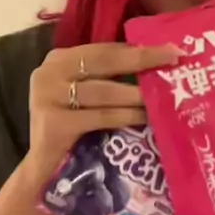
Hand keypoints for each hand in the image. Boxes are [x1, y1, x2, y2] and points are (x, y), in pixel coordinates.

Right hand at [27, 42, 179, 183]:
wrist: (43, 166)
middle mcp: (49, 73)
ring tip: (163, 94)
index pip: (102, 50)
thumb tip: (153, 63)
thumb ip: (106, 77)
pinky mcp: (54, 124)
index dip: (136, 48)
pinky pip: (99, 116)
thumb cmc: (71, 125)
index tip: (168, 48)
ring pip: (103, 91)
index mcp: (59, 60)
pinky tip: (145, 117)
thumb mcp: (82, 93)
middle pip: (103, 62)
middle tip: (172, 58)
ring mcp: (48, 97)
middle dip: (141, 60)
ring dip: (136, 94)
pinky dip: (125, 115)